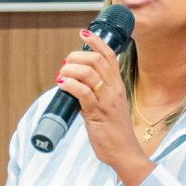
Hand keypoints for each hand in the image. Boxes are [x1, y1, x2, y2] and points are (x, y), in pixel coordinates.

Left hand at [57, 29, 154, 185]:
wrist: (124, 153)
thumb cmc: (115, 132)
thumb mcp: (108, 107)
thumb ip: (94, 95)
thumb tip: (75, 88)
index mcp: (117, 86)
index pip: (109, 56)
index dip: (96, 42)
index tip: (84, 33)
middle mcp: (114, 90)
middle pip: (96, 60)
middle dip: (76, 56)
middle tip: (65, 64)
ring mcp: (107, 101)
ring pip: (89, 73)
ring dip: (70, 69)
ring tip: (61, 75)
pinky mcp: (97, 114)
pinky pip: (83, 92)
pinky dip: (69, 85)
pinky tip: (61, 84)